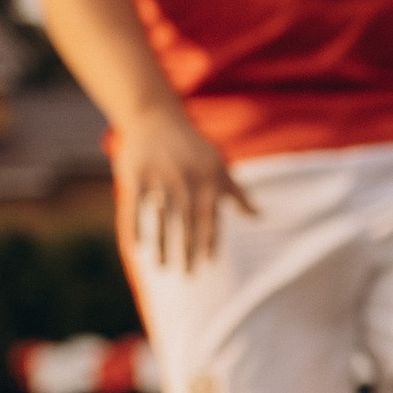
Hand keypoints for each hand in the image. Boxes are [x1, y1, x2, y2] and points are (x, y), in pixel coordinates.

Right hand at [115, 96, 248, 271]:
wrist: (156, 117)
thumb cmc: (191, 147)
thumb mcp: (218, 165)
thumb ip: (236, 193)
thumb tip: (259, 216)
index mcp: (206, 180)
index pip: (210, 217)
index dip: (210, 240)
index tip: (208, 262)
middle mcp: (185, 181)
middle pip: (187, 224)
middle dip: (188, 251)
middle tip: (187, 275)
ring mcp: (159, 178)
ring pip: (160, 221)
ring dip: (162, 247)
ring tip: (162, 268)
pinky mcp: (135, 175)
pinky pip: (133, 209)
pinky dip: (134, 230)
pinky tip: (136, 250)